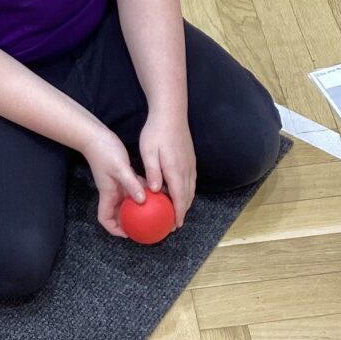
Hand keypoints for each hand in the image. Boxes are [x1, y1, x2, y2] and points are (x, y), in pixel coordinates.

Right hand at [82, 127, 146, 237]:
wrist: (96, 136)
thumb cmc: (104, 152)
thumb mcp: (119, 168)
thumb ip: (131, 184)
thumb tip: (142, 200)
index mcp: (108, 194)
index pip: (105, 218)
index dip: (114, 229)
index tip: (128, 234)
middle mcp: (113, 192)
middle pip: (120, 213)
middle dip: (131, 222)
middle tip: (147, 226)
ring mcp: (118, 184)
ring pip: (129, 201)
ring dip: (139, 207)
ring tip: (156, 212)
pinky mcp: (123, 176)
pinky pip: (134, 188)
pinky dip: (143, 191)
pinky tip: (157, 190)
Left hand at [139, 112, 195, 227]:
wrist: (171, 114)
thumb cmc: (156, 132)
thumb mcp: (148, 152)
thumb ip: (153, 172)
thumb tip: (155, 191)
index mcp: (175, 170)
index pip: (179, 198)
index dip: (178, 214)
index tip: (175, 226)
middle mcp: (186, 170)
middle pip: (187, 197)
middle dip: (182, 212)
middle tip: (173, 223)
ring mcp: (190, 164)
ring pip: (190, 189)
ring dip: (184, 202)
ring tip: (176, 212)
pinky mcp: (190, 159)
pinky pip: (191, 181)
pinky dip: (186, 191)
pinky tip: (178, 193)